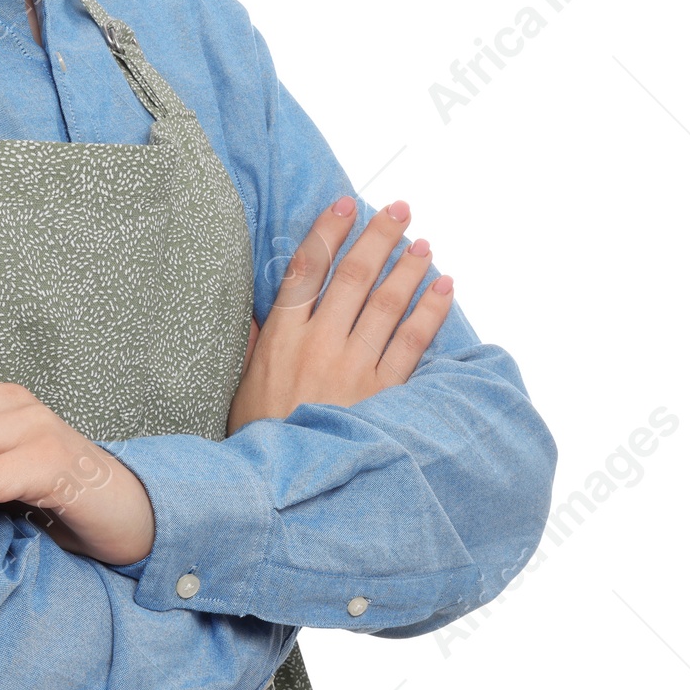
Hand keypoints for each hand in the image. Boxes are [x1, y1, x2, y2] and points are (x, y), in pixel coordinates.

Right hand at [228, 195, 453, 435]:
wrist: (286, 485)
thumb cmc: (263, 436)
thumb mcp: (244, 384)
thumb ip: (259, 342)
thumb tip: (263, 309)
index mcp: (282, 337)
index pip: (308, 268)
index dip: (328, 231)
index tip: (346, 203)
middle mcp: (319, 343)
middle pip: (354, 276)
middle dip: (379, 236)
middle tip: (399, 210)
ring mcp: (353, 367)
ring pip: (387, 302)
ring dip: (409, 268)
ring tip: (423, 244)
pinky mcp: (383, 392)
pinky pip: (413, 341)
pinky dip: (431, 311)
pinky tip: (444, 288)